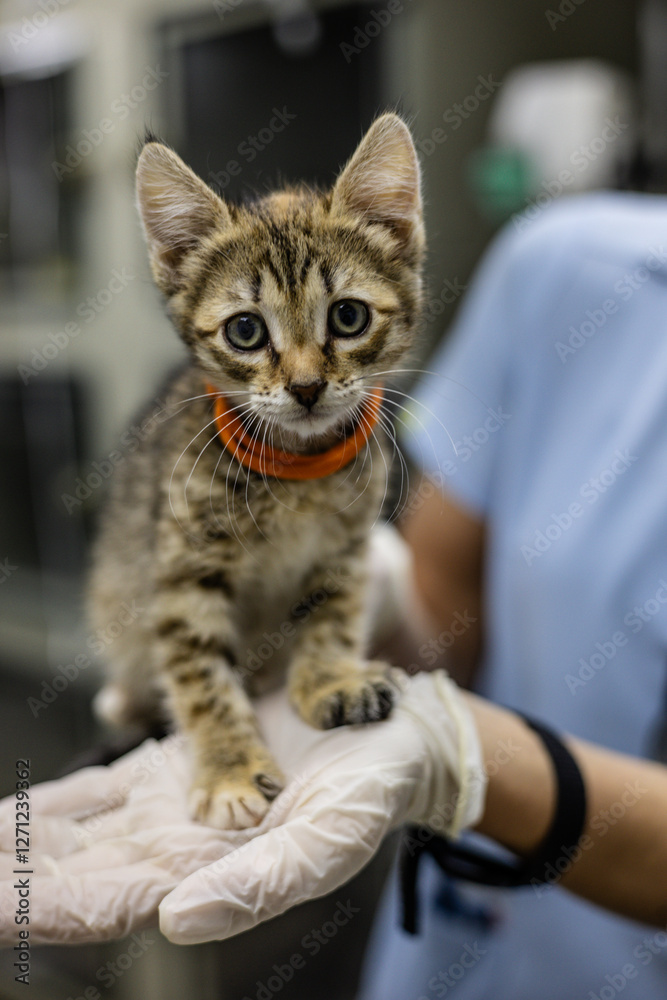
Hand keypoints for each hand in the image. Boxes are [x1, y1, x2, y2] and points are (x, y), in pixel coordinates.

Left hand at [0, 671, 484, 945]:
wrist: (390, 739)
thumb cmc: (371, 796)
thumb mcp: (327, 844)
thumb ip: (255, 886)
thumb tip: (175, 922)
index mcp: (203, 877)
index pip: (98, 905)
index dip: (33, 910)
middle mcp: (175, 850)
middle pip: (69, 875)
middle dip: (8, 882)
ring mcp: (171, 807)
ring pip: (74, 835)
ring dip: (15, 847)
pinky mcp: (179, 765)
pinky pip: (103, 786)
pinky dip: (54, 802)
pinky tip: (15, 813)